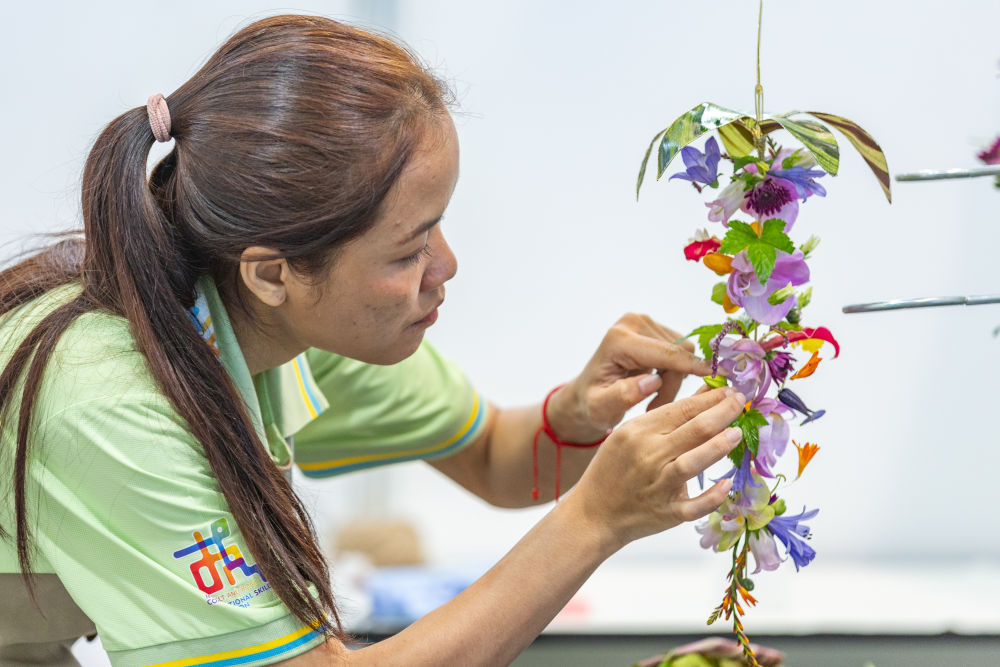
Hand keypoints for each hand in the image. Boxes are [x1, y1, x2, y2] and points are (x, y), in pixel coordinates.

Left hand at [548, 313, 712, 442]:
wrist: (587, 395)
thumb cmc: (592, 404)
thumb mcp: (601, 408)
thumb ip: (623, 396)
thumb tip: (651, 381)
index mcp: (619, 340)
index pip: (666, 353)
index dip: (694, 366)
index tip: (720, 378)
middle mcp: (632, 323)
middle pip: (678, 352)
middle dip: (674, 383)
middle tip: (656, 408)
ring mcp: (643, 321)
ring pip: (682, 352)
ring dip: (674, 380)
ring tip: (652, 401)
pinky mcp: (652, 327)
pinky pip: (679, 351)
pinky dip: (673, 372)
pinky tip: (655, 387)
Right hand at [567, 387, 744, 547]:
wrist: (594, 513)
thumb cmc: (614, 469)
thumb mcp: (631, 434)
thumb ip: (668, 416)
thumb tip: (707, 394)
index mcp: (638, 432)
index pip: (682, 408)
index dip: (711, 398)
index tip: (731, 391)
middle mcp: (649, 456)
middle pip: (694, 430)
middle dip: (723, 412)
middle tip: (741, 402)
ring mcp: (658, 486)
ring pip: (694, 462)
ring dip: (719, 446)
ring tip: (737, 433)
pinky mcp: (667, 513)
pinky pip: (695, 505)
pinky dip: (713, 496)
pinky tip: (728, 483)